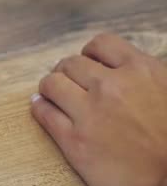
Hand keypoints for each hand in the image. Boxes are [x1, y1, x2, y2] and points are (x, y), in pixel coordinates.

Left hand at [31, 33, 166, 185]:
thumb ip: (144, 76)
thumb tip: (123, 67)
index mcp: (141, 71)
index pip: (101, 44)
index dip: (90, 53)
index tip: (87, 63)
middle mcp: (111, 87)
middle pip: (70, 64)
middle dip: (66, 71)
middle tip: (67, 82)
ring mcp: (90, 113)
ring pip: (51, 84)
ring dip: (49, 87)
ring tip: (52, 94)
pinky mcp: (74, 140)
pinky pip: (43, 113)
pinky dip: (39, 108)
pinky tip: (41, 108)